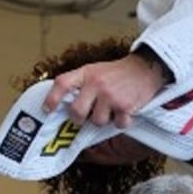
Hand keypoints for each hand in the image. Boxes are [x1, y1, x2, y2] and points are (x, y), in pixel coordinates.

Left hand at [43, 53, 164, 128]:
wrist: (145, 69)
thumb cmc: (119, 73)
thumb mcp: (96, 71)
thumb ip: (81, 84)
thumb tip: (65, 103)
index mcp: (86, 73)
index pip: (62, 84)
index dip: (52, 98)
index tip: (47, 110)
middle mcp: (96, 83)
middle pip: (77, 111)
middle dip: (79, 119)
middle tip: (84, 117)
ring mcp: (110, 95)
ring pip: (98, 121)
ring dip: (105, 120)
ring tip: (111, 110)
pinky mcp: (125, 106)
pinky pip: (117, 124)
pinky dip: (122, 122)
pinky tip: (124, 113)